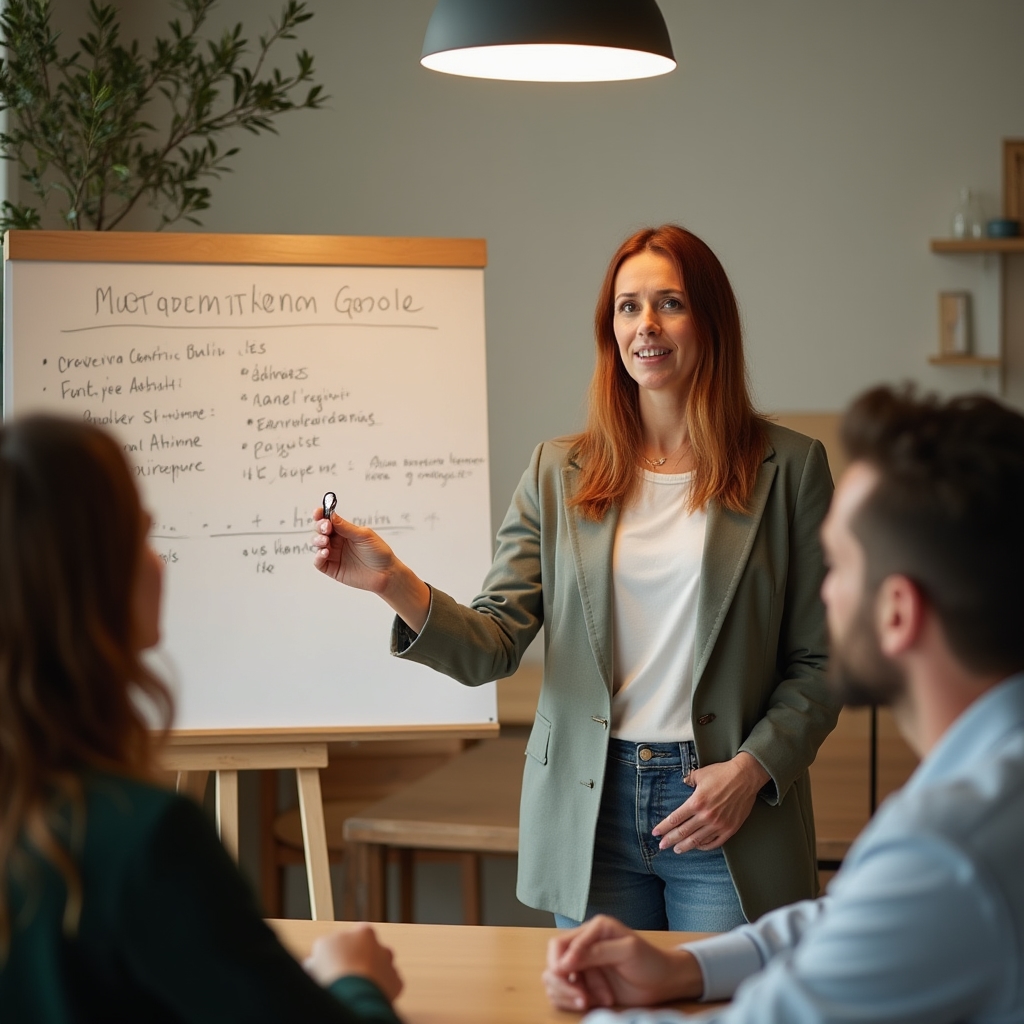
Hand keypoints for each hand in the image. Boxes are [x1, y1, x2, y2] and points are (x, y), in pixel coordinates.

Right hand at [304, 924, 402, 1000]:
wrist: (351, 993)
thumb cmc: (336, 967)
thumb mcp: (321, 946)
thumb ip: (328, 943)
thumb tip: (327, 949)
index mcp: (365, 932)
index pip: (356, 935)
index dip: (344, 947)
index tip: (336, 957)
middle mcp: (381, 946)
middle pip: (369, 951)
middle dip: (359, 960)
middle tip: (344, 973)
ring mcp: (390, 965)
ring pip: (379, 968)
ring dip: (369, 974)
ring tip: (353, 985)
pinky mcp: (395, 983)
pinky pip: (386, 985)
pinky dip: (377, 988)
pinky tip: (364, 992)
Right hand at [312, 506, 430, 630]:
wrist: (386, 573)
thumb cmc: (379, 553)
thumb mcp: (364, 536)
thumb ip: (346, 527)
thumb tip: (331, 515)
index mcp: (344, 531)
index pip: (328, 520)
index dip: (321, 515)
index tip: (318, 512)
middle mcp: (337, 541)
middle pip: (320, 531)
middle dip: (320, 527)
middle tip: (326, 528)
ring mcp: (333, 555)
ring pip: (317, 545)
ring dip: (318, 540)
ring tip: (326, 541)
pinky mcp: (332, 568)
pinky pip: (319, 562)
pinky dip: (318, 556)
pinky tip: (325, 553)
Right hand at [543, 915, 701, 1011]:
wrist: (664, 982)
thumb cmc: (650, 961)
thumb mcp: (627, 951)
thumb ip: (597, 951)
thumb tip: (566, 960)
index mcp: (593, 930)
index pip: (560, 944)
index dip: (560, 962)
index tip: (569, 977)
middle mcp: (584, 946)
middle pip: (553, 963)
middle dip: (563, 984)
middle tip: (582, 999)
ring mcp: (583, 967)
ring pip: (555, 981)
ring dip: (569, 995)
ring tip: (590, 1002)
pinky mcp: (585, 985)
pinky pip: (564, 995)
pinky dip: (572, 1002)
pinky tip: (591, 1004)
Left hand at [653, 753, 769, 852]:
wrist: (745, 777)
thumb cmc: (722, 773)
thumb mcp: (700, 773)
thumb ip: (689, 779)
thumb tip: (684, 782)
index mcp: (696, 802)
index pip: (675, 819)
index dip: (664, 827)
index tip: (655, 833)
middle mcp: (706, 816)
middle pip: (683, 832)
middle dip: (670, 840)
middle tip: (662, 845)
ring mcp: (718, 824)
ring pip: (697, 840)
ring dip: (685, 846)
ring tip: (677, 849)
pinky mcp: (730, 829)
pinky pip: (714, 843)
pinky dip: (704, 847)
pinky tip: (698, 847)